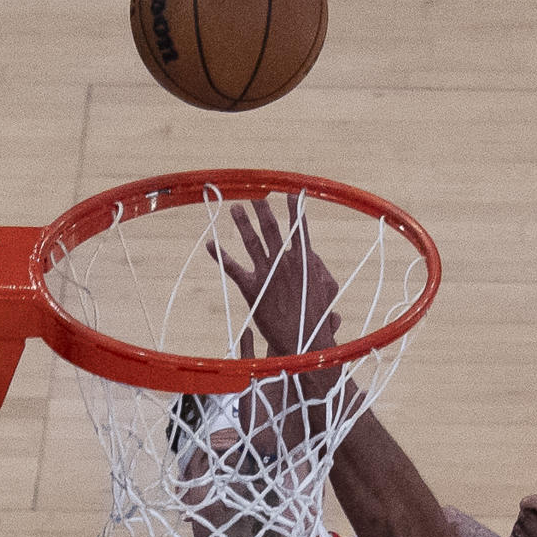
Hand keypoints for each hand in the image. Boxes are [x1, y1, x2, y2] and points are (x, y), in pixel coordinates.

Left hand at [208, 196, 341, 359]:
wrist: (304, 344)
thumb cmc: (316, 321)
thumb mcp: (326, 292)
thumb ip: (318, 271)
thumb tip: (312, 257)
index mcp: (305, 262)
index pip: (300, 229)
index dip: (295, 209)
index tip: (292, 192)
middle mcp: (285, 263)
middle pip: (272, 229)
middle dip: (263, 210)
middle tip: (255, 194)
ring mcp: (267, 275)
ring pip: (253, 242)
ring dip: (243, 223)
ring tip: (235, 208)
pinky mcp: (252, 289)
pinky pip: (234, 268)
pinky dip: (221, 256)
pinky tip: (211, 245)